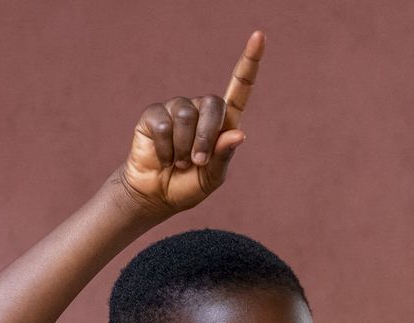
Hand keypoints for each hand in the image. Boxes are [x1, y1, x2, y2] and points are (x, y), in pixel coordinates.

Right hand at [111, 31, 262, 218]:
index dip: (249, 63)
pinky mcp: (154, 114)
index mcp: (223, 122)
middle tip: (197, 162)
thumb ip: (224, 157)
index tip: (259, 37)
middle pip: (213, 104)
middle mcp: (201, 109)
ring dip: (184, 147)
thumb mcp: (212, 178)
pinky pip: (163, 125)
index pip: (239, 88)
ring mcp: (177, 109)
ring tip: (178, 162)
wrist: (156, 195)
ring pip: (187, 117)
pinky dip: (165, 148)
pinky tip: (162, 157)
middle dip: (206, 137)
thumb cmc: (188, 185)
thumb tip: (239, 134)